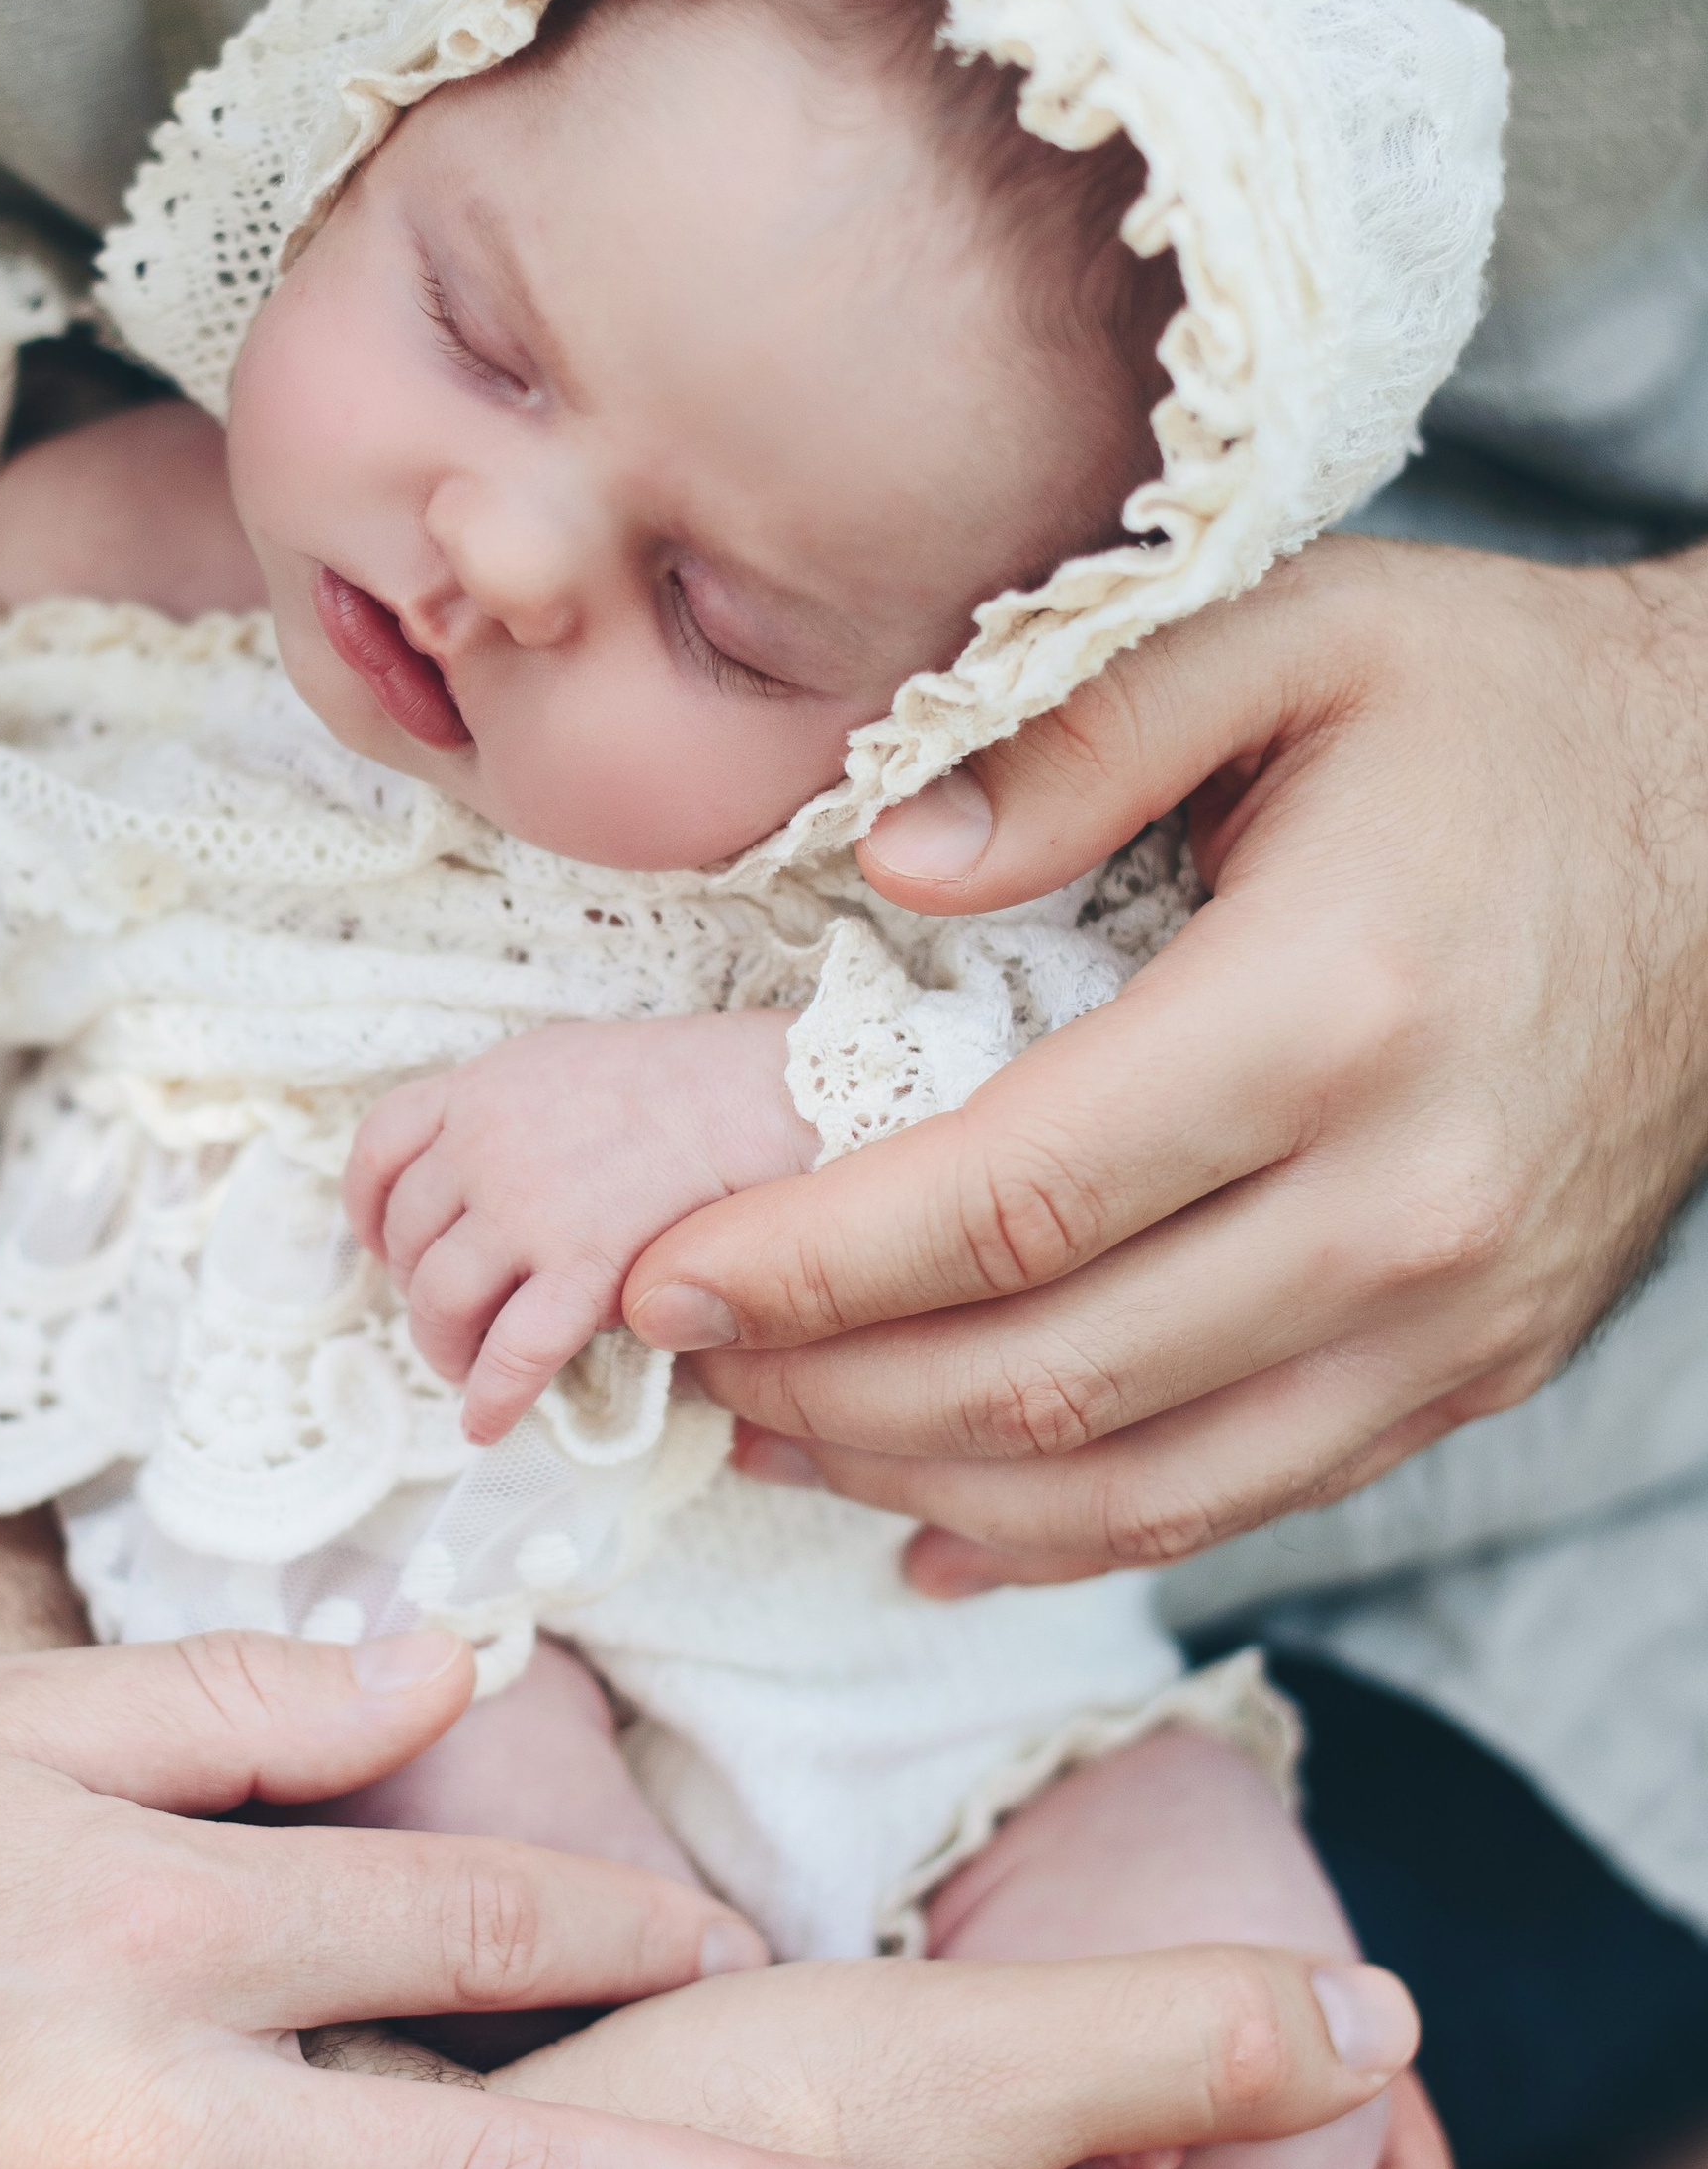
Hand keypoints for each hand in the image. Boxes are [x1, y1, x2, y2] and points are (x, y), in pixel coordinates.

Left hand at [348, 1013, 811, 1440]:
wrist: (780, 1088)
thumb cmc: (702, 1082)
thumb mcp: (582, 1064)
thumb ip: (528, 1116)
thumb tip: (506, 1190)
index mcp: (487, 1083)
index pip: (381, 1145)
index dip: (368, 1208)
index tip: (383, 1245)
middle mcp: (488, 1138)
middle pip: (405, 1233)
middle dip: (416, 1289)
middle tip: (451, 1321)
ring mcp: (528, 1202)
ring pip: (439, 1297)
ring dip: (444, 1348)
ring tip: (466, 1375)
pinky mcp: (583, 1264)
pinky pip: (512, 1349)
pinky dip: (492, 1395)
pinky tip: (488, 1424)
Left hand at [624, 539, 1707, 1585]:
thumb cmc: (1508, 711)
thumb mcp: (1293, 629)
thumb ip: (1070, 733)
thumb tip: (882, 865)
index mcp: (1321, 1017)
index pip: (1002, 1203)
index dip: (805, 1266)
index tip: (659, 1278)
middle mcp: (1398, 1205)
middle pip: (1043, 1375)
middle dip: (824, 1387)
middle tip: (677, 1359)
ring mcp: (1450, 1317)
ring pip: (1132, 1487)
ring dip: (919, 1488)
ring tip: (772, 1437)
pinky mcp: (1477, 1373)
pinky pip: (1241, 1502)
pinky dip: (1074, 1539)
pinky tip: (941, 1527)